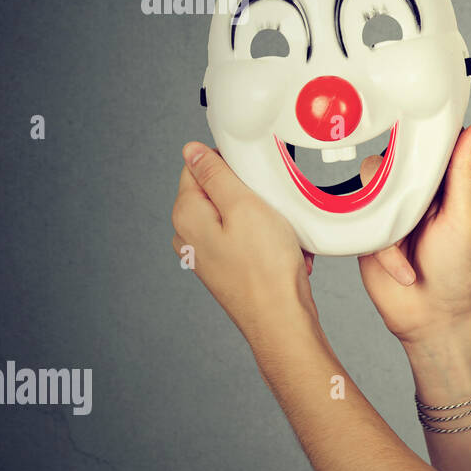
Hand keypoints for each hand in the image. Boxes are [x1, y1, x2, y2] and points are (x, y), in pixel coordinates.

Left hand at [171, 142, 317, 342]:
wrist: (281, 319)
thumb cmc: (265, 270)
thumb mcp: (244, 206)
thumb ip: (215, 174)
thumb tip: (192, 150)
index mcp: (186, 215)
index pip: (198, 167)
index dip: (230, 164)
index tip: (254, 176)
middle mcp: (190, 235)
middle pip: (220, 191)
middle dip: (252, 193)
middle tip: (272, 206)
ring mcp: (208, 253)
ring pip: (239, 214)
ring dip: (266, 217)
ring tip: (281, 232)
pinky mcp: (227, 265)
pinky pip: (250, 237)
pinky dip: (270, 238)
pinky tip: (284, 249)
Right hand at [358, 122, 470, 343]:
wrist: (430, 317)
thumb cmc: (458, 268)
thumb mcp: (465, 216)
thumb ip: (465, 171)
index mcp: (442, 184)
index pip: (428, 145)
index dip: (421, 133)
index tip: (415, 121)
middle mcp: (413, 193)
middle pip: (391, 160)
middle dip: (398, 182)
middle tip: (415, 211)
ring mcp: (387, 211)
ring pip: (370, 188)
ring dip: (390, 220)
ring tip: (411, 248)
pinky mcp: (366, 231)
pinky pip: (360, 222)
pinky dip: (383, 249)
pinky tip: (402, 270)